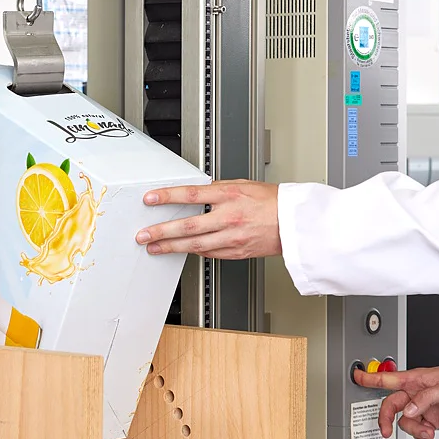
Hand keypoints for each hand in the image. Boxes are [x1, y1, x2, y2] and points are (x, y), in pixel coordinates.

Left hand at [134, 180, 281, 259]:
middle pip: (188, 226)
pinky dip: (193, 251)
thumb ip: (218, 189)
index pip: (191, 195)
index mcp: (230, 196)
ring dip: (171, 247)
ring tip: (154, 247)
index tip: (151, 199)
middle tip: (144, 234)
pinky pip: (209, 253)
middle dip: (161, 231)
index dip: (168, 197)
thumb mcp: (244, 185)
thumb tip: (198, 193)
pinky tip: (181, 250)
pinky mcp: (236, 252)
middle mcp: (229, 218)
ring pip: (194, 245)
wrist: (294, 223)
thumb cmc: (273, 202)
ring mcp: (232, 238)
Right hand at [350, 367, 438, 438]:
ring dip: (414, 431)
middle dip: (388, 419)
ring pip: (406, 421)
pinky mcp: (432, 419)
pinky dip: (422, 436)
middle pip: (392, 406)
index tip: (357, 376)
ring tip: (428, 432)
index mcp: (418, 380)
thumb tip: (409, 410)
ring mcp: (424, 406)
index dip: (370, 378)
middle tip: (386, 431)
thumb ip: (426, 399)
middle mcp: (417, 393)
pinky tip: (431, 436)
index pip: (389, 379)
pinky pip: (418, 430)